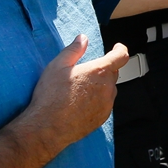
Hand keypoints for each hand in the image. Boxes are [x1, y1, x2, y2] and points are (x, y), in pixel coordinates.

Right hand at [19, 35, 128, 156]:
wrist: (47, 127)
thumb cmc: (51, 96)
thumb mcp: (58, 66)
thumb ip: (73, 50)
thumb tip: (82, 39)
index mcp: (100, 71)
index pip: (121, 56)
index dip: (120, 50)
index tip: (117, 48)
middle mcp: (108, 88)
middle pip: (113, 73)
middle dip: (103, 70)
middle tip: (86, 73)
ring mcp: (106, 104)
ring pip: (108, 90)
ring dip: (100, 87)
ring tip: (79, 91)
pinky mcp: (102, 118)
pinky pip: (104, 105)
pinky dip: (97, 101)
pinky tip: (80, 104)